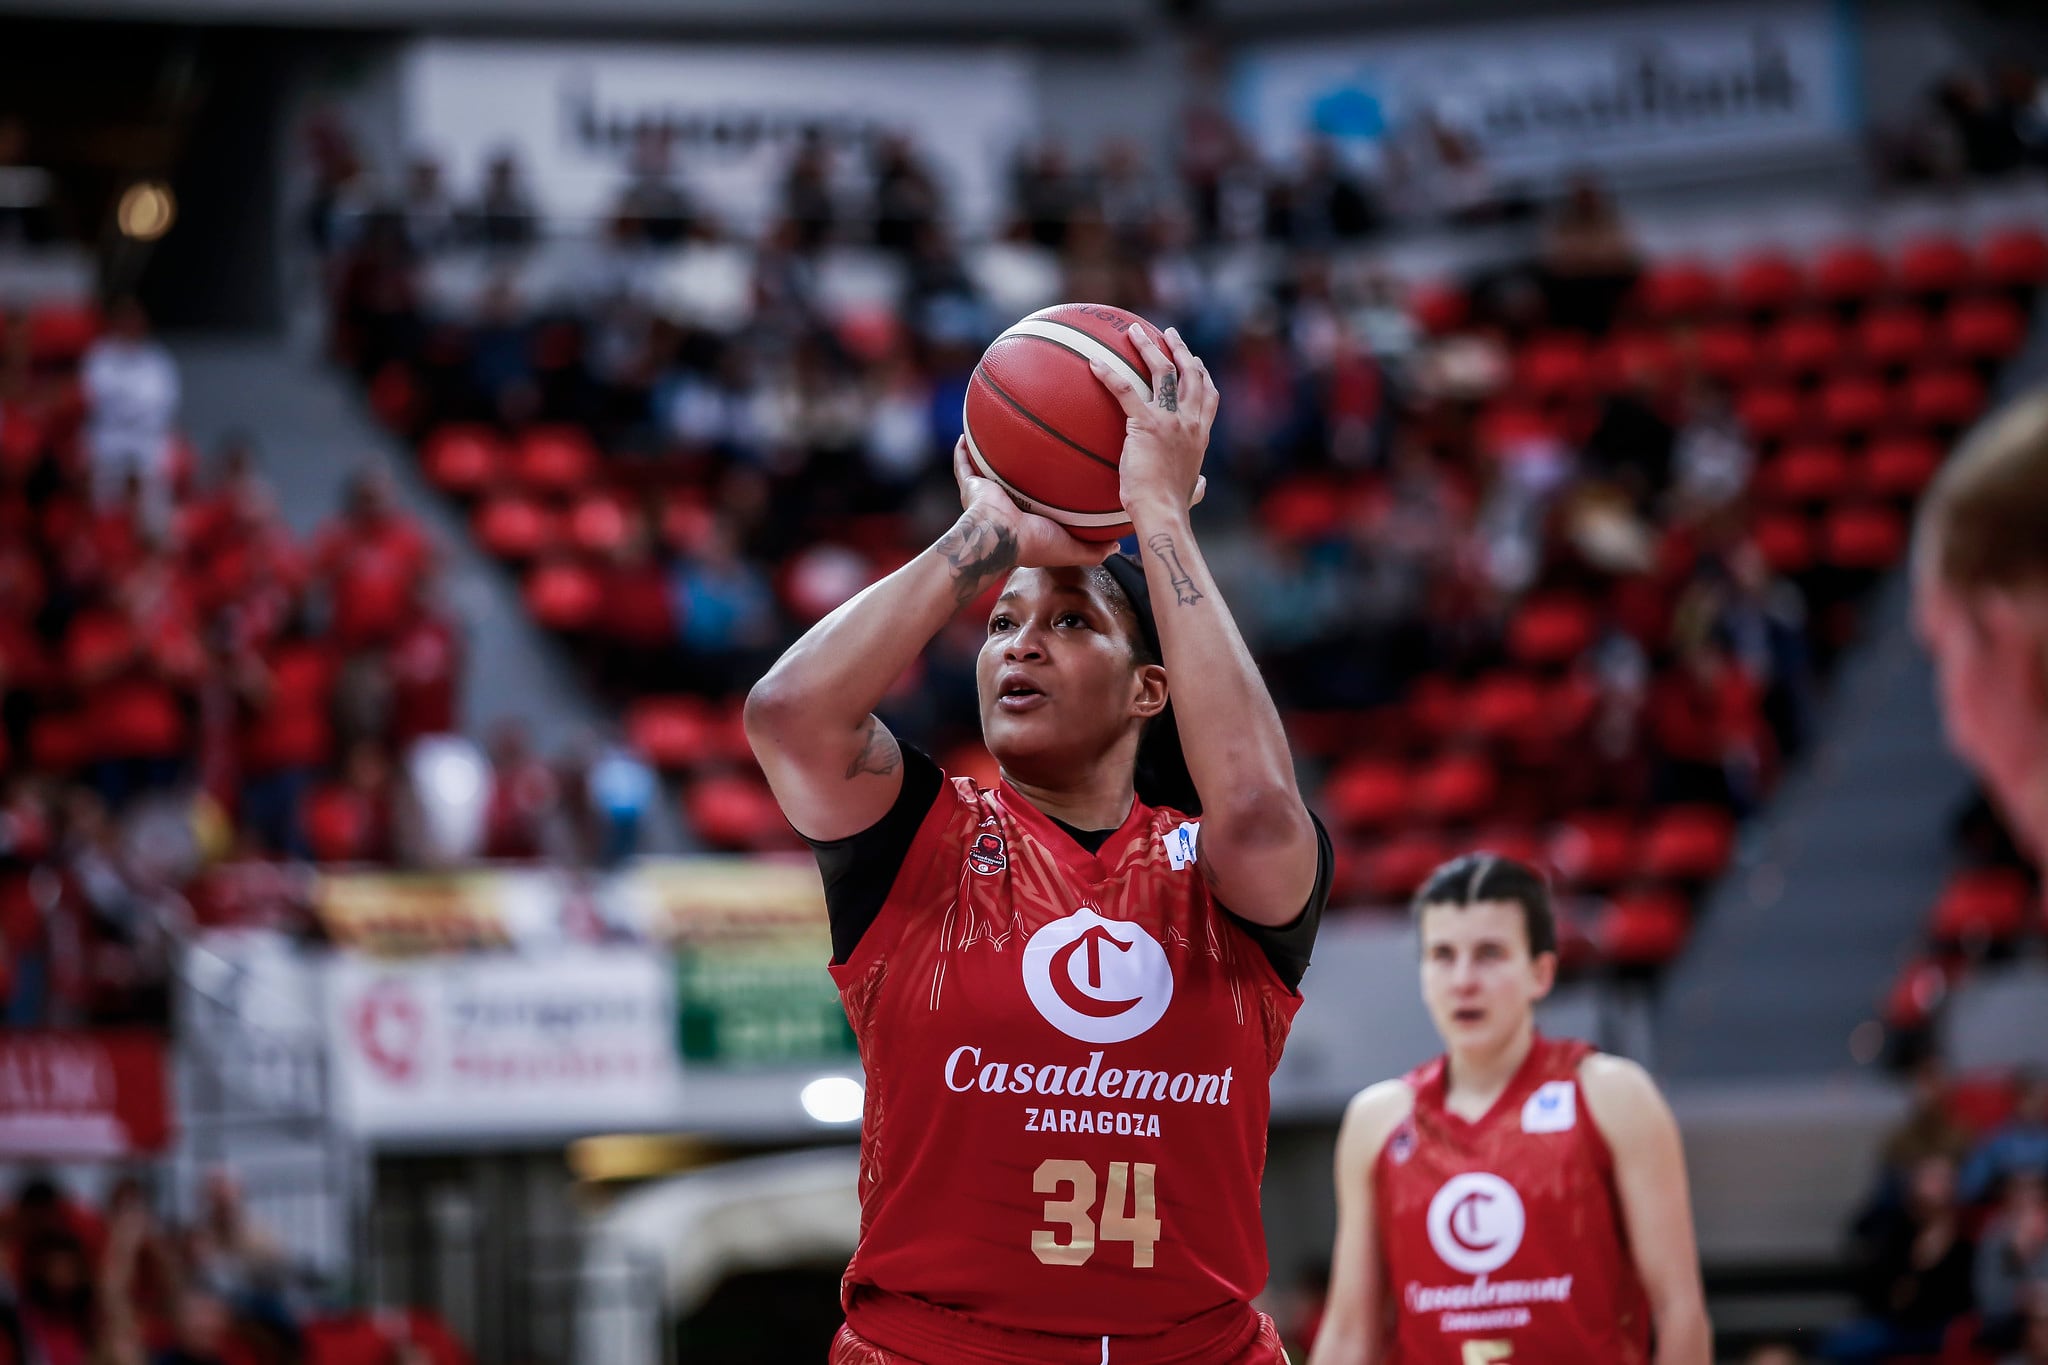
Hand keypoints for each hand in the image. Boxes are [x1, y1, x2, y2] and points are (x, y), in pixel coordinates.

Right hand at [951, 438, 1112, 568]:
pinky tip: (965, 434)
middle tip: (1037, 444)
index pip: (1040, 500)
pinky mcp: (972, 486)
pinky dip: (962, 451)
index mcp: (1029, 519)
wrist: (1000, 536)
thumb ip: (1094, 550)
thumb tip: (1116, 545)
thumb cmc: (1033, 543)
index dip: (1049, 487)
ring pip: (989, 469)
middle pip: (1016, 480)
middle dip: (1024, 466)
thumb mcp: (1071, 549)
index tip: (1063, 471)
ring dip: (994, 454)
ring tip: (1002, 432)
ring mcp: (988, 495)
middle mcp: (1007, 505)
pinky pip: (964, 465)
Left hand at [1090, 323, 1215, 521]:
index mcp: (1200, 435)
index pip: (1208, 396)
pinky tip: (1094, 363)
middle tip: (1170, 334)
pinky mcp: (1146, 424)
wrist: (1163, 512)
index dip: (1203, 375)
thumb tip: (1201, 486)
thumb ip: (1197, 484)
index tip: (1196, 362)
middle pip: (1190, 375)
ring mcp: (1170, 421)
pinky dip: (1109, 374)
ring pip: (1163, 371)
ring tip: (1135, 331)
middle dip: (1180, 350)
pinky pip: (1125, 390)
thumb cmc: (1172, 508)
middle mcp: (1190, 422)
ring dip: (1149, 347)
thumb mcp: (1191, 491)